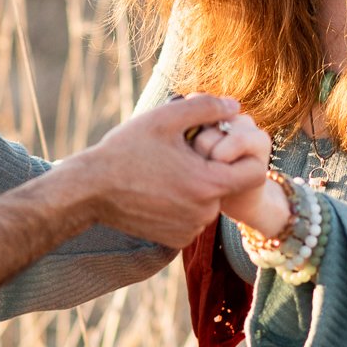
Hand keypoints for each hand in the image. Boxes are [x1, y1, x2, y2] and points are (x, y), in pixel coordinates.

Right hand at [75, 95, 269, 247]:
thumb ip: (206, 107)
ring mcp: (189, 230)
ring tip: (166, 171)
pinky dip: (182, 206)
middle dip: (213, 168)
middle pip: (229, 186)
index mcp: (208, 184)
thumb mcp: (165, 118)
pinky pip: (192, 218)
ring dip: (196, 187)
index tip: (221, 144)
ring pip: (209, 202)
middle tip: (181, 154)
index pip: (255, 173)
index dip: (243, 154)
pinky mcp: (175, 241)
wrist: (91, 189)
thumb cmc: (127, 150)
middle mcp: (204, 213)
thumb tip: (234, 105)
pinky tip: (158, 191)